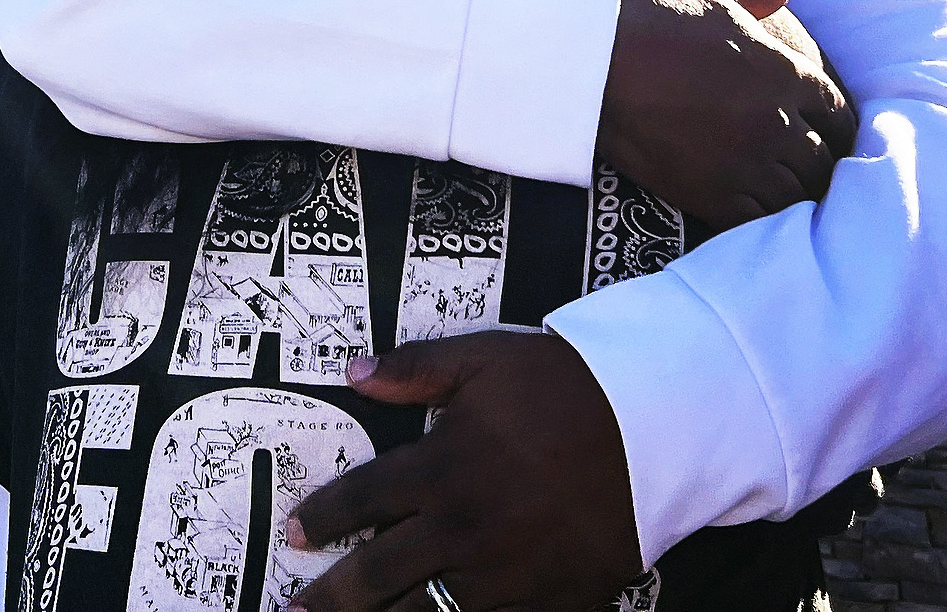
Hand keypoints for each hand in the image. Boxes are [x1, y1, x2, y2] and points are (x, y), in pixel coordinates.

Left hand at [284, 331, 642, 611]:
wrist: (653, 426)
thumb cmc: (564, 387)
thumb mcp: (484, 358)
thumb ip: (413, 367)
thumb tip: (352, 369)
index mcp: (438, 467)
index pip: (358, 501)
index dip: (320, 521)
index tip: (293, 534)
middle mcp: (458, 529)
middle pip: (374, 577)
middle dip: (328, 599)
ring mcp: (500, 575)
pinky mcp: (542, 604)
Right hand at [598, 0, 851, 233]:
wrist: (597, 60)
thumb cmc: (653, 16)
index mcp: (784, 72)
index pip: (837, 111)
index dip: (837, 123)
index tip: (829, 131)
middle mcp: (776, 121)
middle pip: (822, 159)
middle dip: (819, 162)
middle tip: (811, 168)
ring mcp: (746, 161)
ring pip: (796, 195)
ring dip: (793, 193)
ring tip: (784, 191)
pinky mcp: (713, 194)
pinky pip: (758, 219)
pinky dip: (761, 216)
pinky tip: (753, 208)